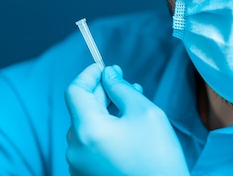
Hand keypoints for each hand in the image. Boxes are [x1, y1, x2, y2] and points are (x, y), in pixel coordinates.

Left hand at [65, 64, 189, 175]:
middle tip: (122, 81)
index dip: (89, 74)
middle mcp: (75, 148)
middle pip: (80, 109)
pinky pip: (89, 145)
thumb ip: (121, 88)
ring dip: (103, 111)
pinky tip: (124, 129)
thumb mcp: (144, 112)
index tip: (104, 66)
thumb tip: (108, 74)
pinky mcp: (86, 175)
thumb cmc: (157, 157)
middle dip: (101, 92)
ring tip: (129, 105)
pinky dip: (103, 131)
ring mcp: (78, 165)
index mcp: (87, 130)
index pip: (75, 90)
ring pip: (86, 127)